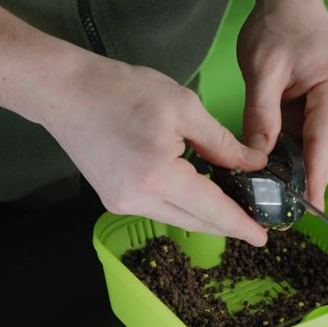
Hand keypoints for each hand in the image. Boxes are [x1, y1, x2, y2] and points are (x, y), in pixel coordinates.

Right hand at [44, 52, 269, 245]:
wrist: (63, 92)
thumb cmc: (119, 90)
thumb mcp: (182, 106)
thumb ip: (221, 142)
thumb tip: (252, 164)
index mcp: (158, 177)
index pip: (212, 209)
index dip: (240, 224)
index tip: (263, 237)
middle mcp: (137, 200)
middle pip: (196, 221)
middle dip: (227, 223)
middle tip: (255, 219)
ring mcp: (121, 203)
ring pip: (177, 218)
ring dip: (205, 214)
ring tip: (232, 204)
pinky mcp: (113, 198)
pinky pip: (158, 209)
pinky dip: (181, 204)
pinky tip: (197, 191)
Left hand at [237, 0, 327, 209]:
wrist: (292, 1)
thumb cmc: (277, 26)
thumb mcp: (260, 71)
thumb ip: (260, 116)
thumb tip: (256, 157)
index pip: (323, 143)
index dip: (314, 178)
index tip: (309, 207)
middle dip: (304, 177)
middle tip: (274, 200)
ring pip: (327, 150)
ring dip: (302, 164)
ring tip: (272, 179)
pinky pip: (321, 139)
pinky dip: (302, 151)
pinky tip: (280, 157)